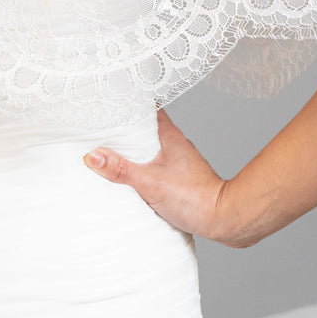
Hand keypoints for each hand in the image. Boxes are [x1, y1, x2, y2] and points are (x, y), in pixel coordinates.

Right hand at [83, 107, 245, 246]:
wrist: (224, 219)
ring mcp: (178, 158)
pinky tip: (130, 173)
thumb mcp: (149, 183)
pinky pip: (155, 160)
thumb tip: (92, 156)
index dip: (128, 100)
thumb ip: (121, 170)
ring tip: (109, 148)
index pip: (146, 106)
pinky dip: (141, 162)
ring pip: (150, 144)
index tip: (107, 98)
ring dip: (132, 145)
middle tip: (99, 124)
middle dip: (123, 125)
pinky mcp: (180, 175)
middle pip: (144, 125)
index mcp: (168, 134)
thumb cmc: (193, 198)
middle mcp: (175, 142)